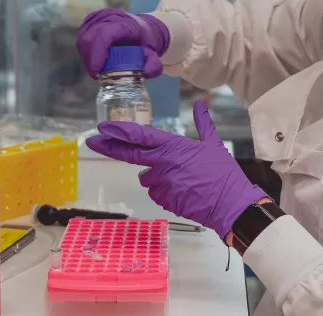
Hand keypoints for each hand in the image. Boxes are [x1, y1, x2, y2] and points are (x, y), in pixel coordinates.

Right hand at [77, 9, 169, 78]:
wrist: (143, 29)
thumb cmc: (146, 42)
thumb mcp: (154, 54)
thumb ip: (153, 65)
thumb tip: (144, 73)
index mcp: (125, 23)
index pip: (105, 34)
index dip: (98, 53)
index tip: (97, 72)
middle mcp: (109, 17)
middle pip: (91, 38)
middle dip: (91, 60)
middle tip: (97, 75)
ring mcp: (98, 18)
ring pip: (84, 38)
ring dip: (87, 57)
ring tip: (96, 70)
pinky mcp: (90, 22)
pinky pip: (83, 38)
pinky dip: (86, 52)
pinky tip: (93, 62)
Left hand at [86, 101, 267, 240]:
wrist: (229, 204)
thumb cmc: (222, 174)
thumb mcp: (213, 144)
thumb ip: (204, 123)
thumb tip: (200, 103)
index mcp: (173, 147)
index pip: (140, 136)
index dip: (118, 131)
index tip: (102, 127)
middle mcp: (162, 164)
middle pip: (130, 154)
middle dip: (109, 146)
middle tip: (93, 141)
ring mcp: (161, 183)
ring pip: (148, 178)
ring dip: (156, 176)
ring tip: (181, 178)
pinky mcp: (163, 200)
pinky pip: (157, 193)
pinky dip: (165, 191)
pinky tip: (183, 191)